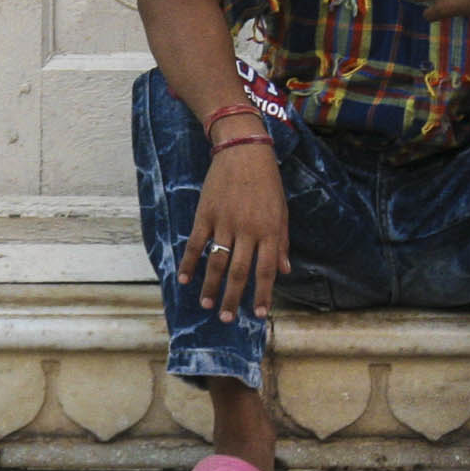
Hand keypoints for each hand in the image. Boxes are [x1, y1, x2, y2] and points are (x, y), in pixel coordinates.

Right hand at [184, 141, 290, 322]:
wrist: (243, 151)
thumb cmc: (267, 182)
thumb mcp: (282, 211)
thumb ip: (282, 242)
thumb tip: (285, 270)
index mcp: (269, 231)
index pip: (266, 270)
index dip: (262, 294)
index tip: (258, 314)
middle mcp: (247, 230)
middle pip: (239, 272)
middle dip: (232, 298)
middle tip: (226, 318)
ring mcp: (224, 222)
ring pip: (216, 261)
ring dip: (210, 286)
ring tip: (206, 305)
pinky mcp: (205, 214)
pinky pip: (196, 243)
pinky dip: (189, 262)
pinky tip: (184, 279)